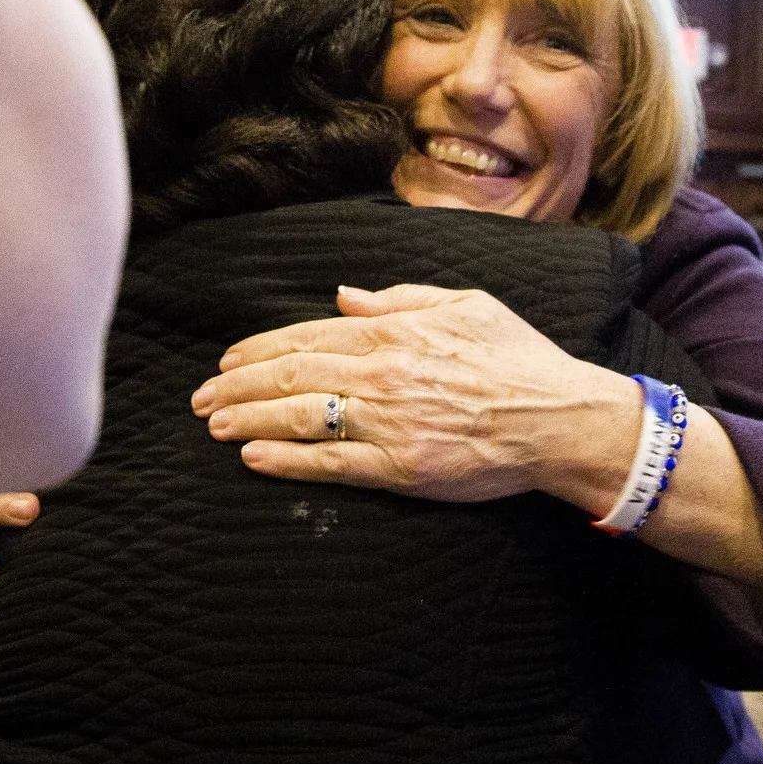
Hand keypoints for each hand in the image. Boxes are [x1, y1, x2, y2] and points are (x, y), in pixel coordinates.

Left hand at [193, 284, 636, 506]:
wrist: (560, 419)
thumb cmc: (520, 360)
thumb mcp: (467, 305)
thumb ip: (402, 298)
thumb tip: (345, 295)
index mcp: (397, 331)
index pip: (309, 335)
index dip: (260, 348)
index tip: (227, 360)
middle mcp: (384, 373)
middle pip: (292, 374)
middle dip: (238, 385)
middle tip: (201, 396)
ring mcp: (388, 422)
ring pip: (299, 416)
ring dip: (249, 419)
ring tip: (214, 425)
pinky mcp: (399, 467)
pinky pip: (329, 463)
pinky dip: (285, 460)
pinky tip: (253, 459)